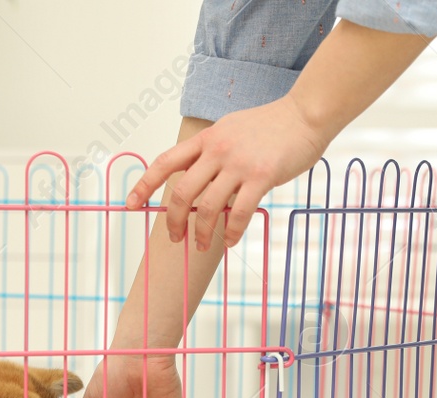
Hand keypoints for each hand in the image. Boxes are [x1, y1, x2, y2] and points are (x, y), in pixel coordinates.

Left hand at [126, 95, 327, 251]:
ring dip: (202, 232)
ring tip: (203, 245)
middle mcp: (218, 151)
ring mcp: (239, 164)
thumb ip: (214, 152)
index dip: (144, 185)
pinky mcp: (261, 177)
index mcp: (206, 139)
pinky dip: (231, 232)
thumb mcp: (231, 130)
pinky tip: (229, 241)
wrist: (305, 113)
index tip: (132, 204)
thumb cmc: (271, 125)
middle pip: (182, 192)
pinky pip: (239, 212)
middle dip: (174, 220)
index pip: (165, 162)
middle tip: (175, 237)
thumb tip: (201, 181)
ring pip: (208, 207)